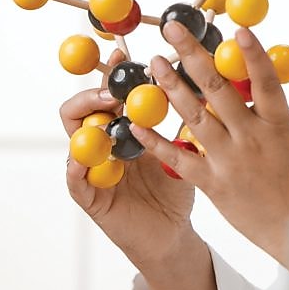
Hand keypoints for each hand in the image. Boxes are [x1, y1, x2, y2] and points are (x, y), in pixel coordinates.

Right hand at [61, 49, 198, 269]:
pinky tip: (87, 156)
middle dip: (98, 92)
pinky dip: (78, 165)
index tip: (126, 56)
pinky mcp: (90, 197)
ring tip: (105, 109)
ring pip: (76, 138)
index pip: (114, 94)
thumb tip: (213, 83)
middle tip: (116, 86)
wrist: (174, 233)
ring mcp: (95, 169)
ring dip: (87, 120)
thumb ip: (190, 121)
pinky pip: (76, 178)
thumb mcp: (187, 149)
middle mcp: (106, 145)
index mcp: (128, 130)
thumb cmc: (181, 188)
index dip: (116, 74)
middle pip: (86, 108)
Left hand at [130, 22, 288, 268]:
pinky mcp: (214, 184)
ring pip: (193, 115)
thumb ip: (267, 116)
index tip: (235, 28)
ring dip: (170, 86)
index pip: (264, 79)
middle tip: (173, 28)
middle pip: (216, 88)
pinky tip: (138, 123)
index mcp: (280, 123)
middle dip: (191, 54)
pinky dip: (156, 140)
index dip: (251, 52)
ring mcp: (230, 160)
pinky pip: (178, 157)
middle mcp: (252, 137)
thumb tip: (244, 89)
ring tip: (153, 63)